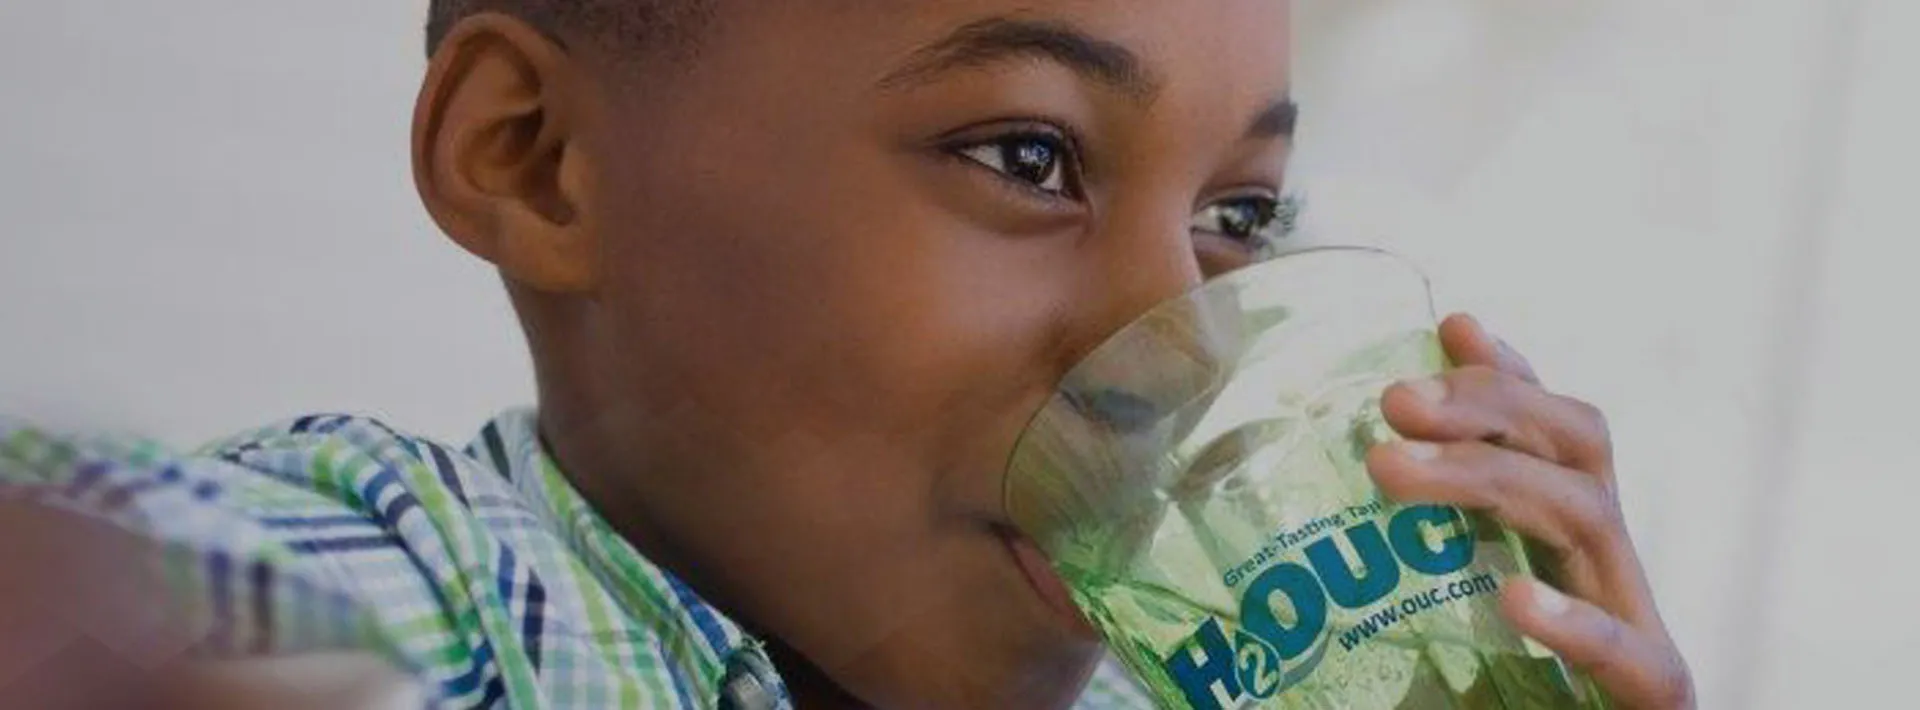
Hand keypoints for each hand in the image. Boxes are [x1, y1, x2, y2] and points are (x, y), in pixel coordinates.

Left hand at [1366, 314, 1693, 709]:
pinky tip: (1517, 598)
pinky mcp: (1656, 698)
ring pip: (1590, 516)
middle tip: (1391, 399)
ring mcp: (1639, 627)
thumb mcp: (1423, 625)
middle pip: (1575, 444)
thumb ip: (1374, 578)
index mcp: (1559, 542)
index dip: (1505, 374)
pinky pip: (1634, 656)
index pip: (1548, 431)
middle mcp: (1606, 567)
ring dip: (1489, 479)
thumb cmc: (1485, 700)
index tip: (1450, 322)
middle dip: (1487, 405)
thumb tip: (1260, 536)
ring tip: (1392, 471)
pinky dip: (1576, 621)